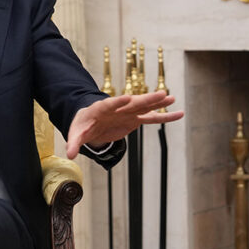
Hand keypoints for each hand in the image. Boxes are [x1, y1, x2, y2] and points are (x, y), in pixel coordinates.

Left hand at [65, 90, 183, 159]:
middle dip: (146, 98)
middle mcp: (118, 107)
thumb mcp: (77, 133)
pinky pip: (152, 118)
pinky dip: (165, 116)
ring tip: (172, 97)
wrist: (91, 122)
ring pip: (145, 107)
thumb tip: (70, 154)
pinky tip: (179, 113)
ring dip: (158, 102)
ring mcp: (128, 112)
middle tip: (160, 93)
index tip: (128, 97)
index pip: (110, 104)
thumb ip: (74, 143)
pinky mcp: (135, 119)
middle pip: (133, 102)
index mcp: (101, 108)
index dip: (118, 101)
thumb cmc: (83, 126)